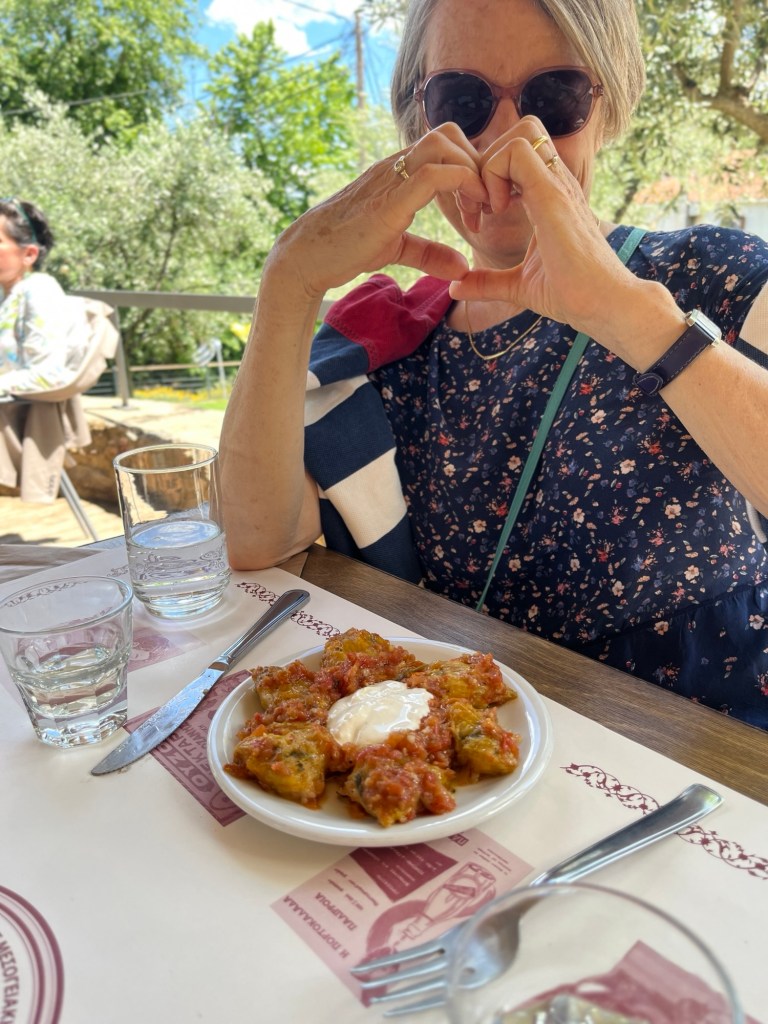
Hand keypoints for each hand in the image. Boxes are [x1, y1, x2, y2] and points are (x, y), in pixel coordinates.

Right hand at [275, 126, 489, 298]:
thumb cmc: (347, 247)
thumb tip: (462, 268)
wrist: (309, 255)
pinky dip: (459, 186)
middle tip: (486, 207)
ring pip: (443, 144)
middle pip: (450, 134)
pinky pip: (431, 174)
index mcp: (400, 172)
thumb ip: (430, 254)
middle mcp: (396, 166)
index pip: (446, 144)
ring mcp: (391, 178)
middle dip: (477, 165)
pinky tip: (468, 217)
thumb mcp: (397, 248)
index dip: (473, 168)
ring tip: (478, 210)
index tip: (482, 208)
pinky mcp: (388, 200)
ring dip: (471, 172)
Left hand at [449, 118, 636, 338]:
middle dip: (485, 165)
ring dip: (490, 165)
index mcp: (548, 196)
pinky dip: (493, 174)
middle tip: (478, 210)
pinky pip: (517, 152)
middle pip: (519, 132)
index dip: (487, 177)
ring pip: (520, 133)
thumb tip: (456, 288)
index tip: (479, 217)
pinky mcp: (553, 195)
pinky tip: (496, 212)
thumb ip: (487, 283)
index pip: (517, 154)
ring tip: (488, 209)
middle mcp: (555, 183)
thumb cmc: (571, 295)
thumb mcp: (518, 286)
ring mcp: (556, 184)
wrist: (604, 304)